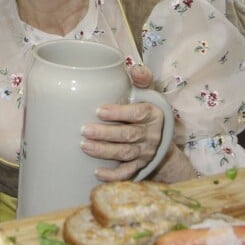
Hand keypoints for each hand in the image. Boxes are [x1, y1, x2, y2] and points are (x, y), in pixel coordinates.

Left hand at [79, 65, 166, 180]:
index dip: (119, 113)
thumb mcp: (147, 92)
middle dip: (105, 134)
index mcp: (153, 114)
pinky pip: (126, 173)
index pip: (137, 114)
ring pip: (124, 153)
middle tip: (84, 129)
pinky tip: (96, 173)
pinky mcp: (139, 166)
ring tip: (84, 146)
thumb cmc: (144, 109)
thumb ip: (142, 78)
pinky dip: (113, 175)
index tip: (99, 110)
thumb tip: (134, 69)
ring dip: (103, 151)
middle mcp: (151, 135)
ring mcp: (145, 152)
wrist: (160, 136)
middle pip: (128, 136)